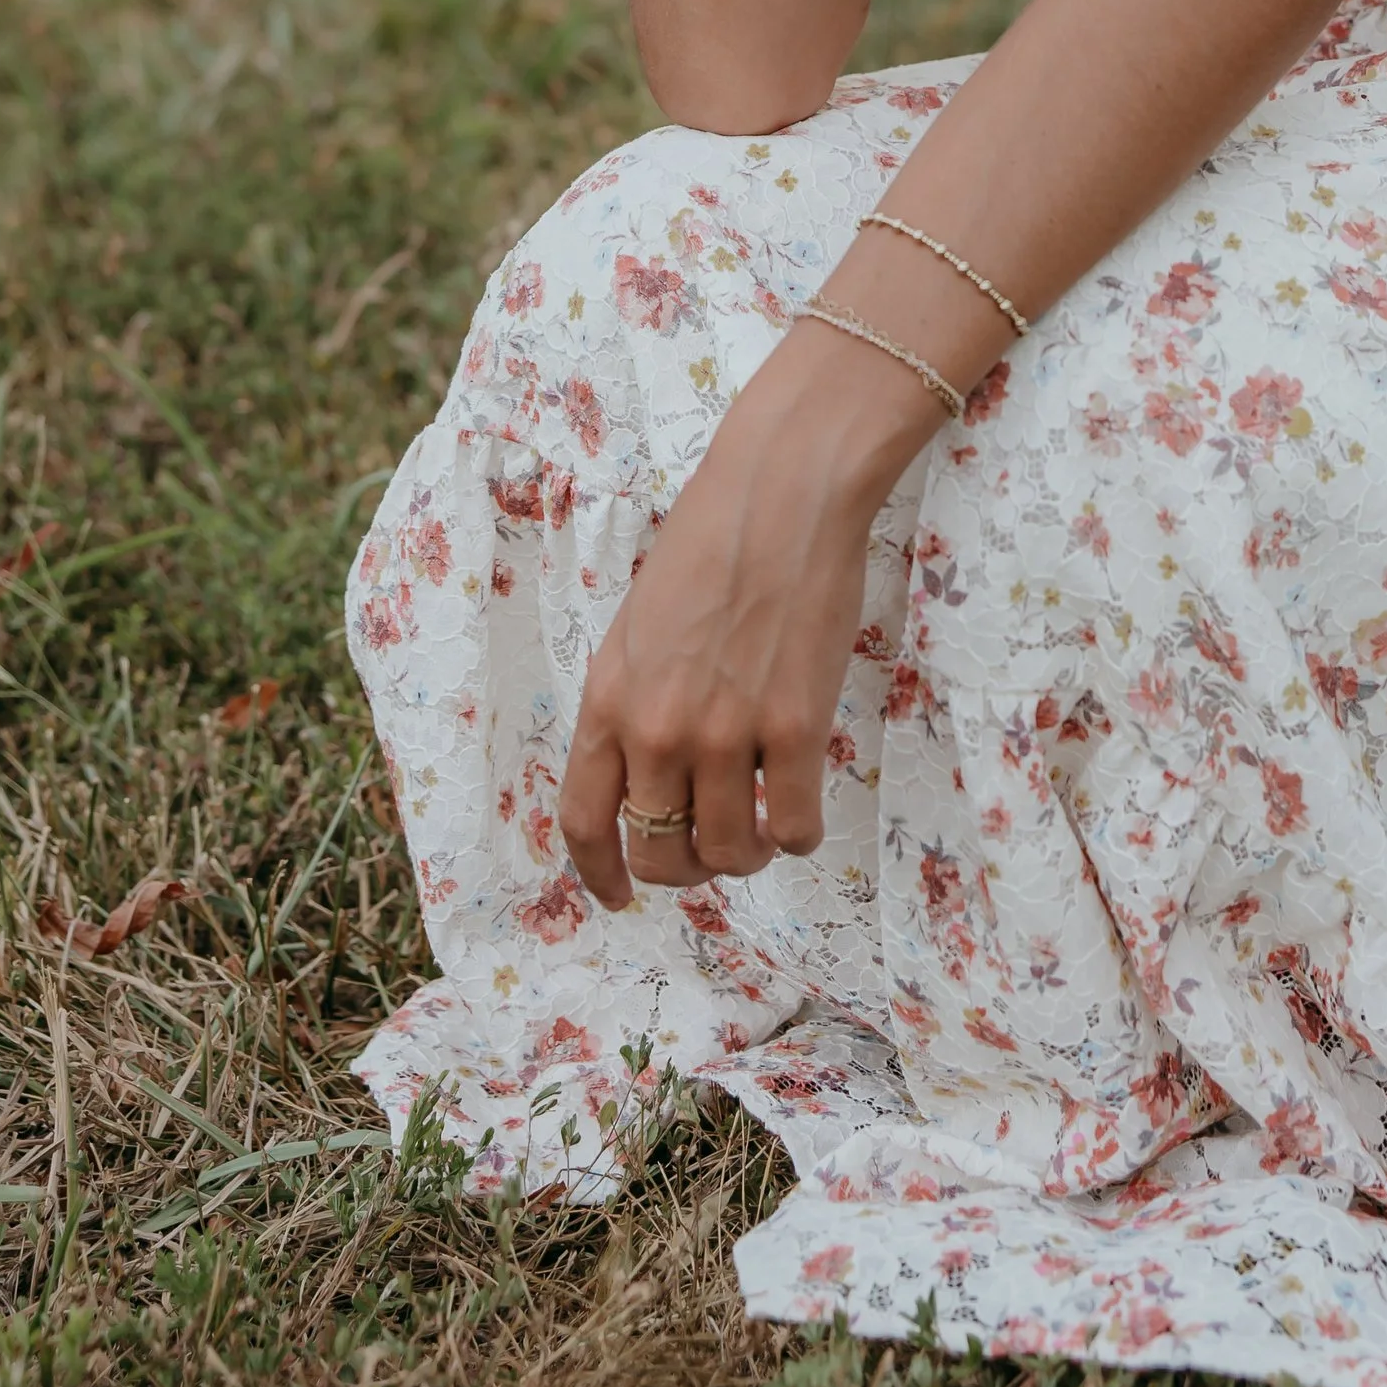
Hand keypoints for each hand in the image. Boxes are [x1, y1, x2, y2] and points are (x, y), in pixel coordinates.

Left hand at [558, 324, 938, 906]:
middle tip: (715, 848)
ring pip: (727, 852)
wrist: (782, 490)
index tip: (620, 895)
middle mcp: (655, 729)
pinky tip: (802, 808)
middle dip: (685, 869)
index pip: (584, 822)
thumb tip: (655, 776)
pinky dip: (798, 833)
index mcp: (608, 700)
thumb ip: (638, 701)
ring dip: (746, 856)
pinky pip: (793, 827)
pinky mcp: (794, 727)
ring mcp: (725, 732)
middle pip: (656, 852)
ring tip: (764, 830)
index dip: (600, 876)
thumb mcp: (642, 625)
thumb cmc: (713, 540)